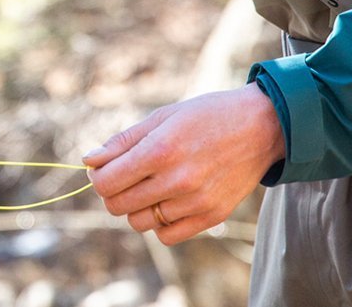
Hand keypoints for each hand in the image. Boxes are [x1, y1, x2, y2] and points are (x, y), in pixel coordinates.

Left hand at [82, 84, 286, 245]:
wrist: (262, 126)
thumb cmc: (207, 116)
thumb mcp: (162, 116)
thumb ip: (123, 141)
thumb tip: (89, 161)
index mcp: (160, 150)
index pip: (106, 182)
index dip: (98, 176)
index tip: (105, 168)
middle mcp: (177, 180)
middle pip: (118, 205)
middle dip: (113, 192)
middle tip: (127, 176)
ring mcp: (196, 202)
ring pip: (139, 223)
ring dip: (137, 207)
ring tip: (151, 186)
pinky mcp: (212, 216)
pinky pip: (166, 235)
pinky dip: (160, 223)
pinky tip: (168, 201)